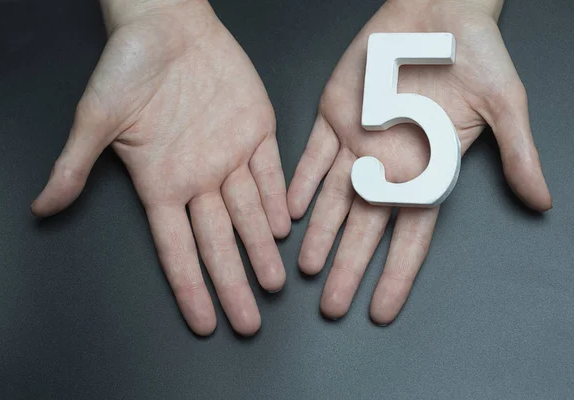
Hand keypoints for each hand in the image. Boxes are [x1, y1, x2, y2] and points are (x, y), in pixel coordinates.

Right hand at [31, 0, 290, 335]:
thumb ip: (75, 165)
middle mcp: (198, 178)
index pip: (177, 248)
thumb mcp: (96, 118)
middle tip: (250, 321)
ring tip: (273, 282)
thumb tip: (43, 206)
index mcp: (162, 183)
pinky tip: (285, 225)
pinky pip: (270, 170)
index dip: (191, 287)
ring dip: (262, 247)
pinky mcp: (256, 130)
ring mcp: (229, 155)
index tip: (205, 321)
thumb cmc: (127, 67)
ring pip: (249, 212)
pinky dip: (278, 196)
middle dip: (234, 282)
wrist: (165, 23)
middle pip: (218, 242)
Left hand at [287, 0, 550, 324]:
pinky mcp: (334, 116)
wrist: (437, 9)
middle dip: (347, 268)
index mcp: (428, 171)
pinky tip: (289, 211)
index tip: (380, 311)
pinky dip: (301, 182)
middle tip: (331, 306)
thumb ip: (516, 153)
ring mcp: (358, 143)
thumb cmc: (476, 54)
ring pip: (334, 200)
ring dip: (319, 234)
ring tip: (305, 268)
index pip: (410, 236)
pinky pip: (312, 157)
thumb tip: (542, 200)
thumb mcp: (504, 105)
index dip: (395, 275)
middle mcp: (389, 166)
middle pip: (366, 229)